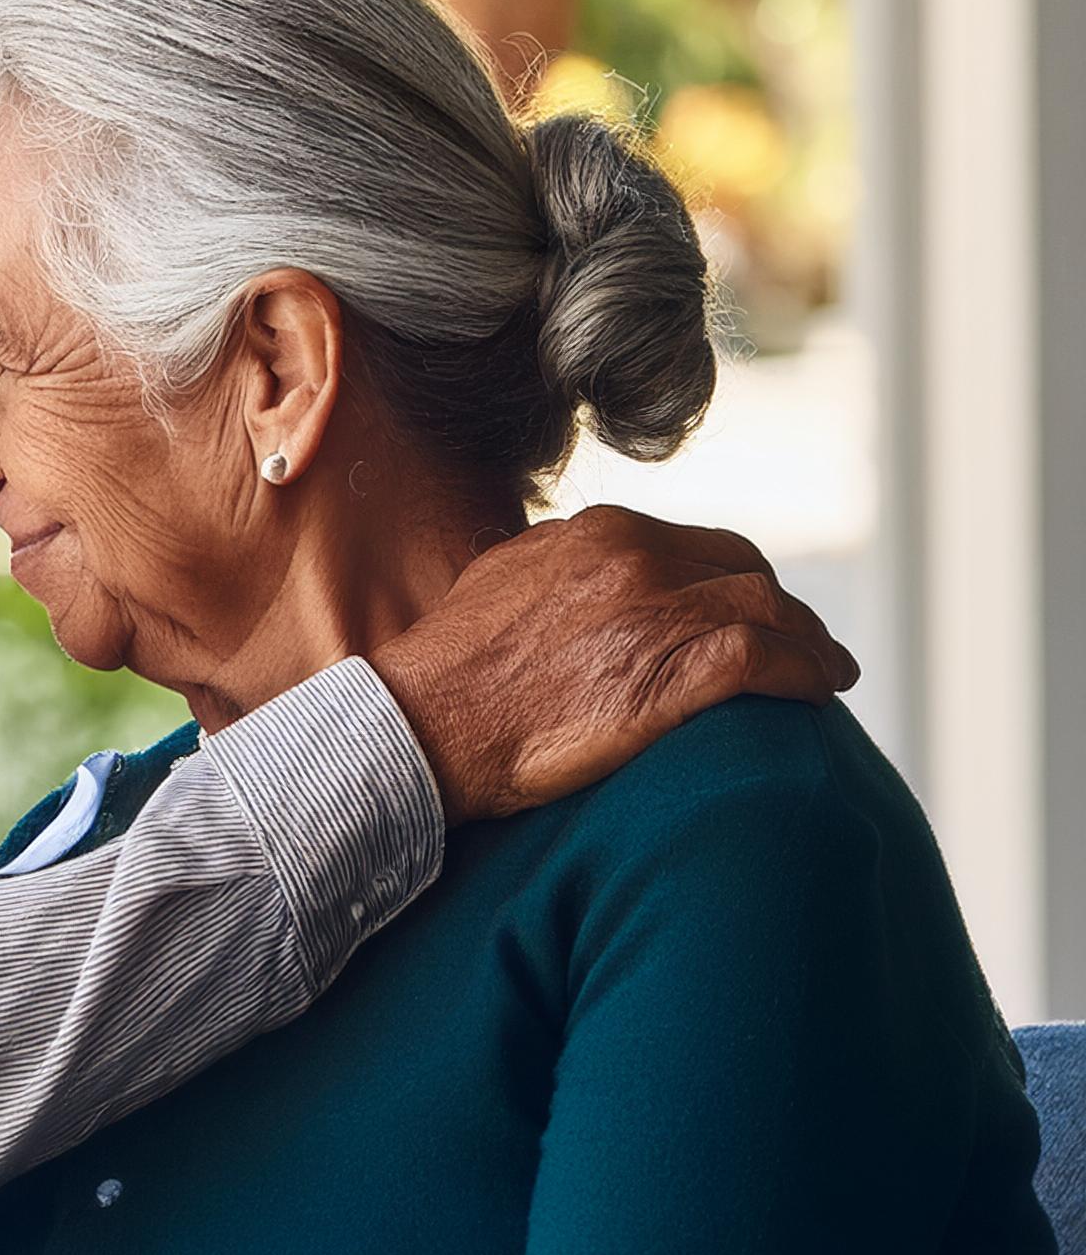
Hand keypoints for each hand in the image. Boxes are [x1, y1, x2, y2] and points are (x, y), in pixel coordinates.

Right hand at [368, 506, 858, 825]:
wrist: (425, 720)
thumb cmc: (452, 666)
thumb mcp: (506, 580)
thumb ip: (562, 564)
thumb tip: (587, 569)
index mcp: (600, 533)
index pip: (699, 545)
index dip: (734, 580)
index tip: (746, 609)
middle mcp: (637, 561)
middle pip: (746, 572)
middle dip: (781, 607)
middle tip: (801, 641)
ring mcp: (656, 616)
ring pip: (768, 612)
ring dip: (810, 642)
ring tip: (828, 670)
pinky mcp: (670, 678)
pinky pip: (767, 662)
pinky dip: (806, 672)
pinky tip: (821, 690)